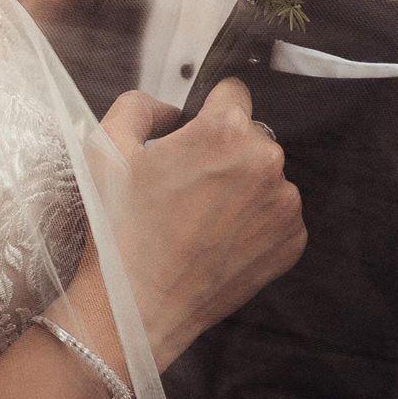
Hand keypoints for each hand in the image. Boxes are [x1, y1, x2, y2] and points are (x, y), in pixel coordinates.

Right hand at [93, 78, 306, 369]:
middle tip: (187, 185)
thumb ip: (139, 105)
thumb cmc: (120, 228)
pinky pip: (277, 213)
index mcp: (224, 131)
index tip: (193, 136)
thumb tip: (169, 108)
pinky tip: (218, 238)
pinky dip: (254, 221)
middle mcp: (264, 162)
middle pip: (251, 135)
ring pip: (265, 175)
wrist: (136, 306)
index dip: (208, 111)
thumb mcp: (105, 147)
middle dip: (224, 151)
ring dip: (241, 186)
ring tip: (201, 217)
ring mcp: (284, 204)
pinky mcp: (291, 241)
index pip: (234, 92)